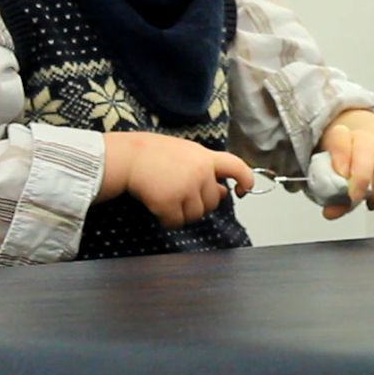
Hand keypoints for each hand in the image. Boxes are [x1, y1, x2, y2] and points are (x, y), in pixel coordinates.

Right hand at [101, 132, 254, 228]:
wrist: (127, 156)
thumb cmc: (152, 153)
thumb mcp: (185, 152)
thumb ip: (205, 168)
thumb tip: (223, 191)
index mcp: (205, 156)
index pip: (236, 166)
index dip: (245, 179)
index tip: (243, 190)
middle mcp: (199, 172)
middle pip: (213, 201)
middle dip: (201, 203)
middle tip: (181, 194)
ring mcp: (185, 187)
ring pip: (196, 214)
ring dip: (183, 213)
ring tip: (167, 197)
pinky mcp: (169, 202)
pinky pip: (176, 222)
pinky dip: (168, 220)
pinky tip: (158, 208)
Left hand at [318, 113, 373, 219]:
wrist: (369, 145)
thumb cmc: (346, 164)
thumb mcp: (329, 174)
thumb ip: (328, 195)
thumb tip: (332, 211)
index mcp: (341, 137)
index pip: (339, 139)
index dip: (341, 156)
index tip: (342, 175)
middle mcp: (366, 137)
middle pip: (367, 150)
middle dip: (362, 178)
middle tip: (356, 197)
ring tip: (372, 201)